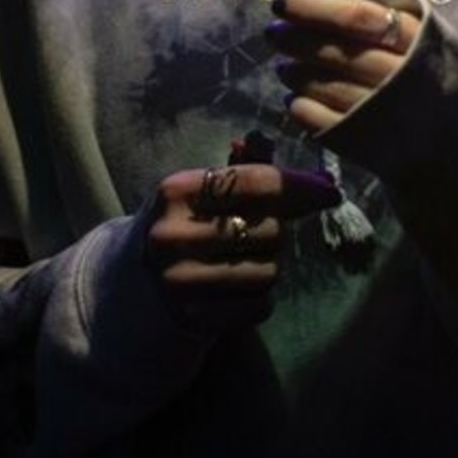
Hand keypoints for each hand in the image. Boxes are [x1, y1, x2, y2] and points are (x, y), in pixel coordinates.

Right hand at [144, 160, 339, 324]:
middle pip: (271, 230)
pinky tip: (237, 292)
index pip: (257, 182)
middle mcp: (172, 234)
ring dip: (268, 268)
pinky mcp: (191, 318)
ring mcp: (179, 280)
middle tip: (255, 238)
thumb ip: (235, 169)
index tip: (329, 192)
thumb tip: (265, 139)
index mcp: (175, 191)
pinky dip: (260, 300)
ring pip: (270, 271)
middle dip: (275, 233)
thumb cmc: (178, 231)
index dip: (301, 186)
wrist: (128, 290)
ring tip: (242, 264)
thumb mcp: (197, 195)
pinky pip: (260, 306)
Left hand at [267, 0, 421, 137]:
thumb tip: (324, 4)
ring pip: (329, 87)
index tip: (282, 4)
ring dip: (297, 74)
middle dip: (297, 41)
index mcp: (418, 42)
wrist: (456, 143)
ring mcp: (387, 114)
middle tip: (273, 34)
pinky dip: (303, 109)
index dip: (314, 8)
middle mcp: (404, 77)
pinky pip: (325, 123)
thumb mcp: (425, 37)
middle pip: (339, 52)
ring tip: (284, 68)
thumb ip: (385, 17)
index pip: (357, 17)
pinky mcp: (371, 145)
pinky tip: (294, 100)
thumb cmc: (430, 77)